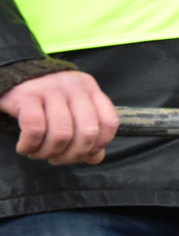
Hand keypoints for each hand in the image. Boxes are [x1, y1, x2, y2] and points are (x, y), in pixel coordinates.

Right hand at [0, 71, 117, 164]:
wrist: (13, 77)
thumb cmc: (45, 100)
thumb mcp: (71, 110)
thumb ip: (86, 133)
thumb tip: (97, 158)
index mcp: (90, 88)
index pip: (109, 122)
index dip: (98, 145)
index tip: (82, 154)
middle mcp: (75, 86)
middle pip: (87, 132)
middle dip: (71, 155)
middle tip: (56, 158)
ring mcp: (51, 88)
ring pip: (61, 134)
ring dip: (48, 153)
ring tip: (38, 153)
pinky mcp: (27, 95)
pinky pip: (35, 129)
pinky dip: (30, 146)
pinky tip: (25, 147)